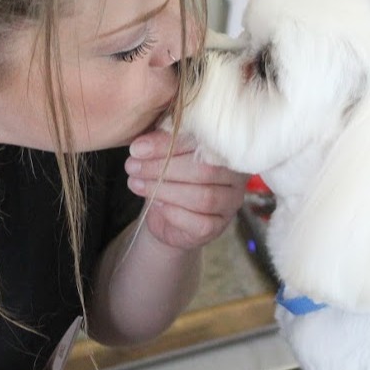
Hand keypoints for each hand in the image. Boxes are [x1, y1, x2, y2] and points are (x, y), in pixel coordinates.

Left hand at [125, 129, 246, 249]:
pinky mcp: (218, 227)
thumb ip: (161, 143)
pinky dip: (173, 213)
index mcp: (227, 149)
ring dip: (165, 190)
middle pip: (205, 170)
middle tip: (132, 166)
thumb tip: (142, 145)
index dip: (168, 144)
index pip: (202, 143)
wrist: (166, 216)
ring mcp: (230, 204)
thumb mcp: (164, 154)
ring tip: (136, 184)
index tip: (137, 148)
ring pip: (203, 197)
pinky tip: (155, 204)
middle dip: (164, 168)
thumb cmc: (169, 176)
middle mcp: (236, 176)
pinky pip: (200, 222)